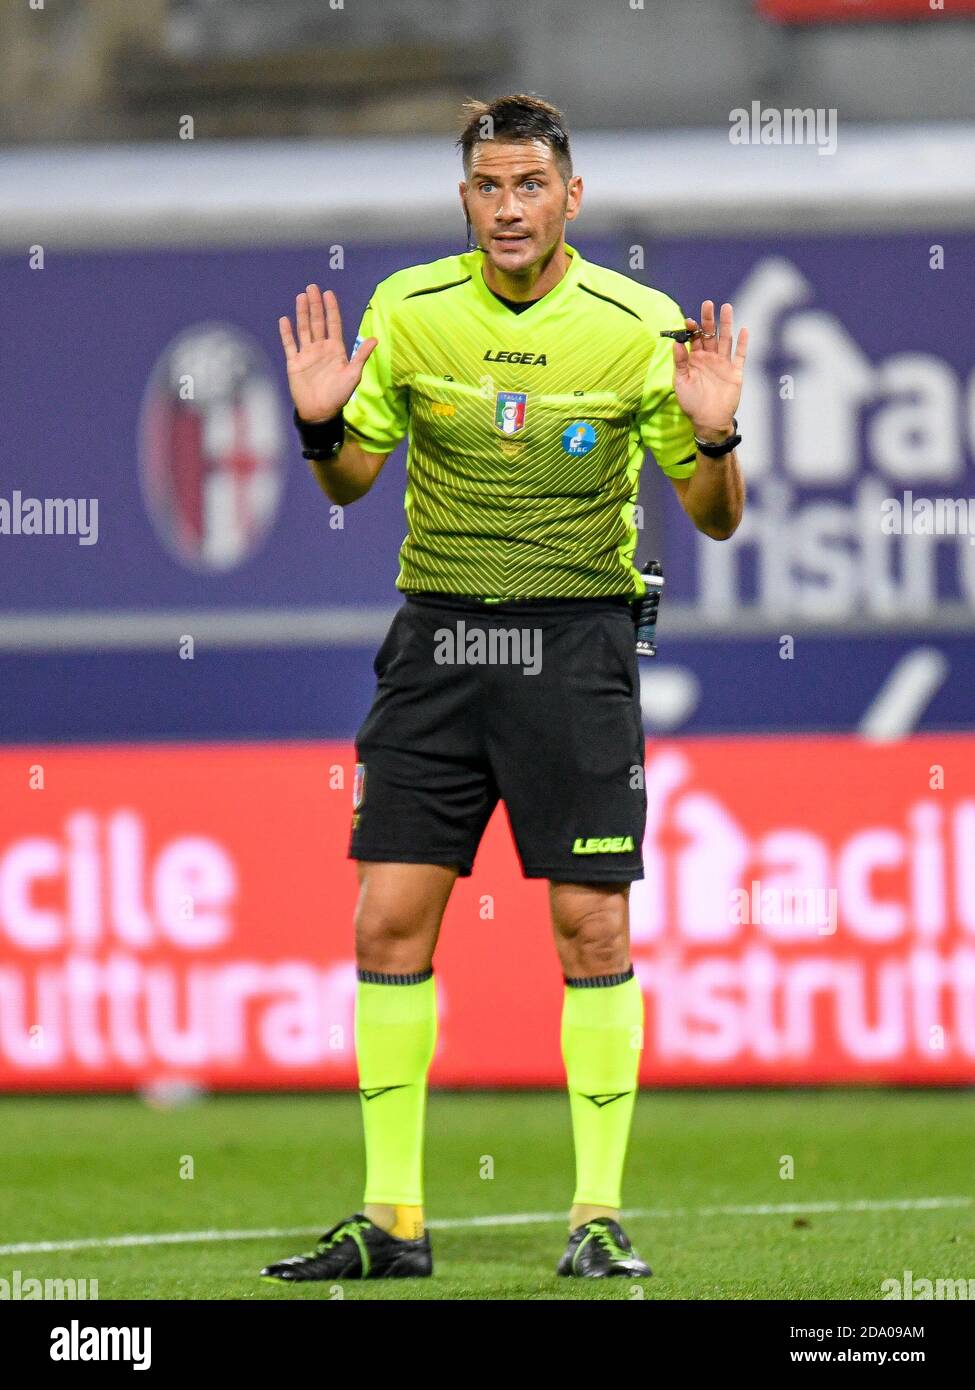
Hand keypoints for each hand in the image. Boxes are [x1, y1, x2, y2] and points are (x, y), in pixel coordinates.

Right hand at [278, 285, 376, 422]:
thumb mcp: (353, 375)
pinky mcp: (295, 362)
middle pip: (317, 322)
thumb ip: (361, 356)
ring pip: (303, 329)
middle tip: (312, 287)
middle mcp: (321, 348)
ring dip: (302, 313)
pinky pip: (290, 344)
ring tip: (301, 297)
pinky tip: (285, 320)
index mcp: (335, 349)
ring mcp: (307, 354)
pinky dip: (287, 333)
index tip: (329, 293)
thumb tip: (374, 339)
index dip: (331, 309)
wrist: (320, 412)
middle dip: (315, 305)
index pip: (333, 324)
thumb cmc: (338, 395)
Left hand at [671, 301, 747, 441]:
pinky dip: (743, 343)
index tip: (689, 321)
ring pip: (726, 340)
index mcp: (695, 360)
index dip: (692, 330)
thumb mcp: (681, 382)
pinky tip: (743, 330)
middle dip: (709, 320)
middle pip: (710, 335)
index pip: (694, 340)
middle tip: (708, 304)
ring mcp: (723, 364)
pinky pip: (740, 355)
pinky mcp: (735, 372)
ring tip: (726, 308)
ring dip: (726, 325)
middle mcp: (709, 359)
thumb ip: (679, 362)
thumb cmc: (692, 403)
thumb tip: (675, 342)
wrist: (709, 421)